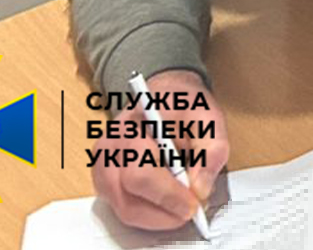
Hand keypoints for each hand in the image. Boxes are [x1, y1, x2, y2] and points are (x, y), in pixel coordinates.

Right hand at [91, 69, 230, 230]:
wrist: (164, 95)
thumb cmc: (183, 105)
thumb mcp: (208, 117)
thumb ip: (211, 150)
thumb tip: (201, 188)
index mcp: (130, 129)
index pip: (141, 174)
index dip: (168, 196)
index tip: (194, 205)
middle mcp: (108, 150)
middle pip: (128, 199)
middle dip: (165, 211)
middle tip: (193, 209)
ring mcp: (101, 167)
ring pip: (125, 210)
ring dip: (158, 216)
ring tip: (182, 205)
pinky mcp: (104, 181)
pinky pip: (123, 208)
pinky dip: (149, 213)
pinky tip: (168, 202)